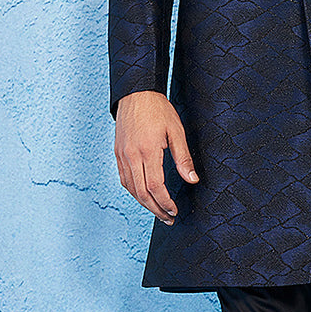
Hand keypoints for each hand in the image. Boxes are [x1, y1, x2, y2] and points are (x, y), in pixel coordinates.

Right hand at [114, 90, 198, 223]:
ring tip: (158, 211)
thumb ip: (183, 158)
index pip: (155, 186)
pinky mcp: (118, 153)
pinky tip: (144, 196)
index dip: (165, 202)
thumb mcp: (176, 131)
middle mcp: (131, 156)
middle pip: (141, 193)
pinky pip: (124, 178)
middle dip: (155, 209)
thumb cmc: (158, 109)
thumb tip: (192, 180)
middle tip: (168, 218)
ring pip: (130, 188)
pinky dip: (134, 191)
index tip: (175, 211)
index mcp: (147, 150)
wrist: (135, 92)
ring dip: (144, 203)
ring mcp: (122, 155)